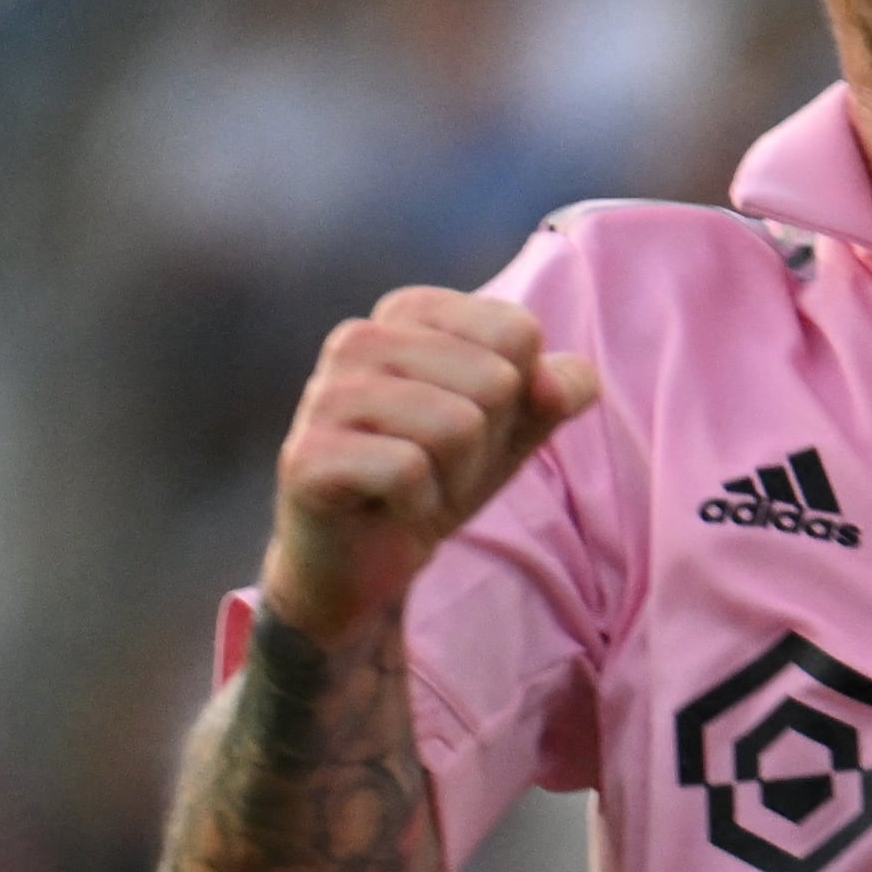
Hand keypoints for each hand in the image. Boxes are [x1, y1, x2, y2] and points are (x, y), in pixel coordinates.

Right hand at [262, 287, 602, 643]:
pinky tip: (389, 509)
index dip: (515, 398)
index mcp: (409, 312)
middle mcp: (359, 337)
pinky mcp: (307, 455)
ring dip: (454, 478)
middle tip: (439, 466)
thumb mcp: (514, 429)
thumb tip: (564, 382)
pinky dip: (418, 506)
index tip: (470, 426)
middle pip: (495, 381)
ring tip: (416, 486)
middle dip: (485, 444)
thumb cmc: (439, 477)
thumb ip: (556, 392)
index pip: (518, 331)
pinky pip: (409, 471)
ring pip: (457, 425)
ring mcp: (325, 393)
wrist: (365, 559)